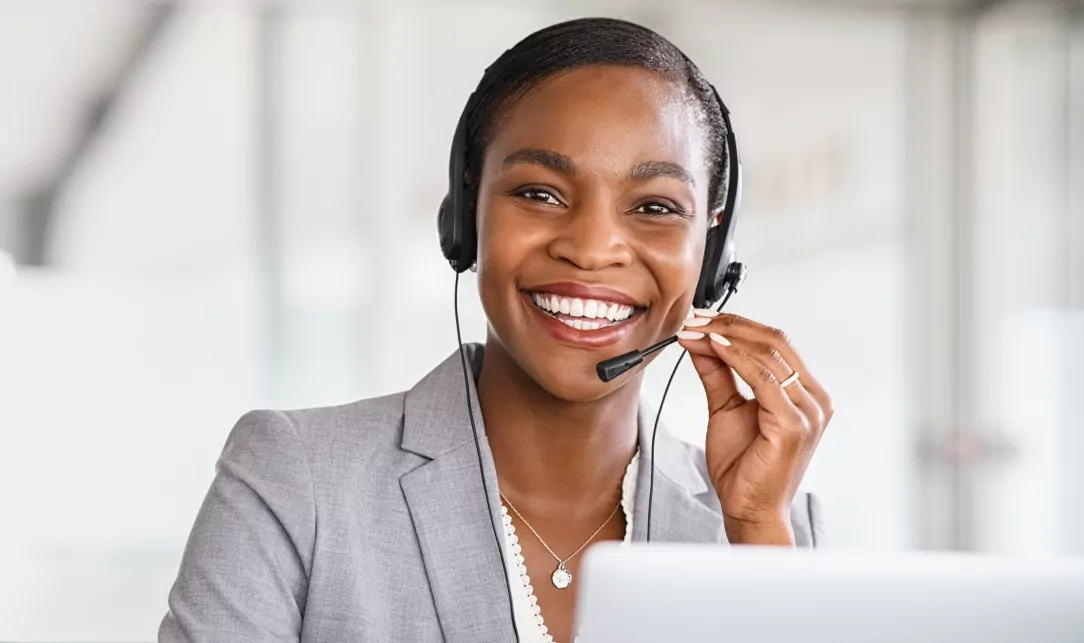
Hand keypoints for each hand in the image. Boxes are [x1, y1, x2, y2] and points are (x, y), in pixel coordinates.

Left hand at [676, 311, 832, 544]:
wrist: (749, 510)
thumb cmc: (744, 467)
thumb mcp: (725, 408)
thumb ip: (718, 374)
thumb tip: (701, 340)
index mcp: (805, 392)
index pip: (776, 343)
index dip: (737, 324)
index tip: (701, 319)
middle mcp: (814, 399)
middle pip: (775, 342)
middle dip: (730, 325)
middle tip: (695, 319)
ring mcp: (809, 412)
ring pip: (769, 355)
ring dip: (727, 337)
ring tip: (697, 332)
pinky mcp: (795, 426)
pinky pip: (764, 380)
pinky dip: (736, 359)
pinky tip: (714, 349)